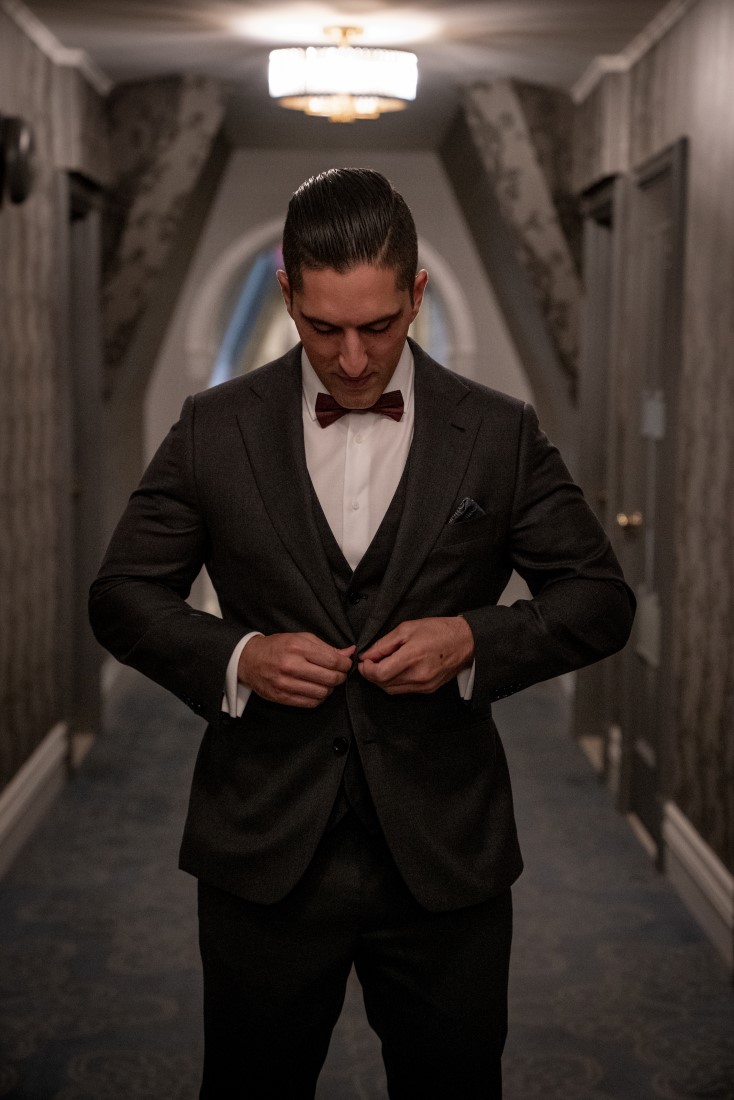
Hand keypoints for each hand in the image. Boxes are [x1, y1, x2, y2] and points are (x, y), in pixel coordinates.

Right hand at [238, 633, 355, 707]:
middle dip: (340, 677)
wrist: (249, 660)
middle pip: (330, 678)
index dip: (345, 664)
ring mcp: (285, 683)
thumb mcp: (301, 638)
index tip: (346, 664)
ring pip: (322, 693)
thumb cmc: (278, 646)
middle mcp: (291, 665)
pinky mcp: (282, 697)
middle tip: (339, 674)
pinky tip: (317, 690)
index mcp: (297, 647)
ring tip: (326, 682)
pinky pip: (310, 703)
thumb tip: (349, 652)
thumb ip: (326, 647)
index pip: (332, 661)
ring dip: (330, 689)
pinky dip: (319, 698)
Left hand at [358, 616, 473, 694]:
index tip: (364, 661)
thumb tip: (367, 655)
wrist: (465, 642)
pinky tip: (395, 671)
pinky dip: (394, 683)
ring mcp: (424, 686)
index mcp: (412, 657)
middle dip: (371, 675)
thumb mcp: (407, 628)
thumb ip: (384, 644)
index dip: (366, 670)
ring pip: (392, 690)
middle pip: (383, 684)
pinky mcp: (428, 690)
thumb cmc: (437, 631)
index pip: (379, 674)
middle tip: (370, 662)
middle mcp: (418, 676)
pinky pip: (404, 691)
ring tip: (382, 666)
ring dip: (381, 680)